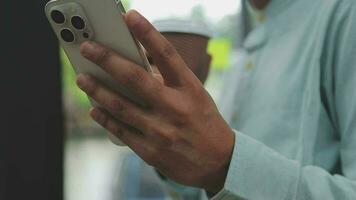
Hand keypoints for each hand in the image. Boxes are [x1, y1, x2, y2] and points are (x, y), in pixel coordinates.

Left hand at [76, 10, 234, 192]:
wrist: (218, 162)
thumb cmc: (205, 123)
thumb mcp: (195, 96)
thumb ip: (169, 81)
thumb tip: (137, 64)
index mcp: (190, 89)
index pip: (167, 54)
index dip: (147, 33)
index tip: (129, 16)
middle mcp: (175, 108)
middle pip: (135, 78)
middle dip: (107, 59)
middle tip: (87, 47)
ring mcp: (161, 131)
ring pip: (121, 106)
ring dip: (97, 89)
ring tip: (82, 77)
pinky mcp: (151, 151)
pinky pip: (121, 131)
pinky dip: (105, 118)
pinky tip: (95, 108)